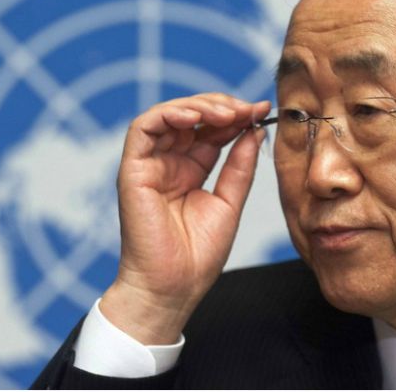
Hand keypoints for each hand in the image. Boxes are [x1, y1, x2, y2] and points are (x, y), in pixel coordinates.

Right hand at [100, 93, 270, 343]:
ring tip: (227, 113)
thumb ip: (240, 165)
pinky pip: (143, 128)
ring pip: (168, 115)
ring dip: (198, 106)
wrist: (172, 288)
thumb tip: (255, 129)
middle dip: (221, 106)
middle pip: (192, 117)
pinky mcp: (133, 169)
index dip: (236, 116)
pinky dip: (168, 114)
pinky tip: (195, 117)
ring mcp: (150, 164)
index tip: (262, 110)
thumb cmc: (197, 256)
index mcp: (191, 169)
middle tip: (247, 109)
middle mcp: (169, 162)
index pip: (211, 130)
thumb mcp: (229, 202)